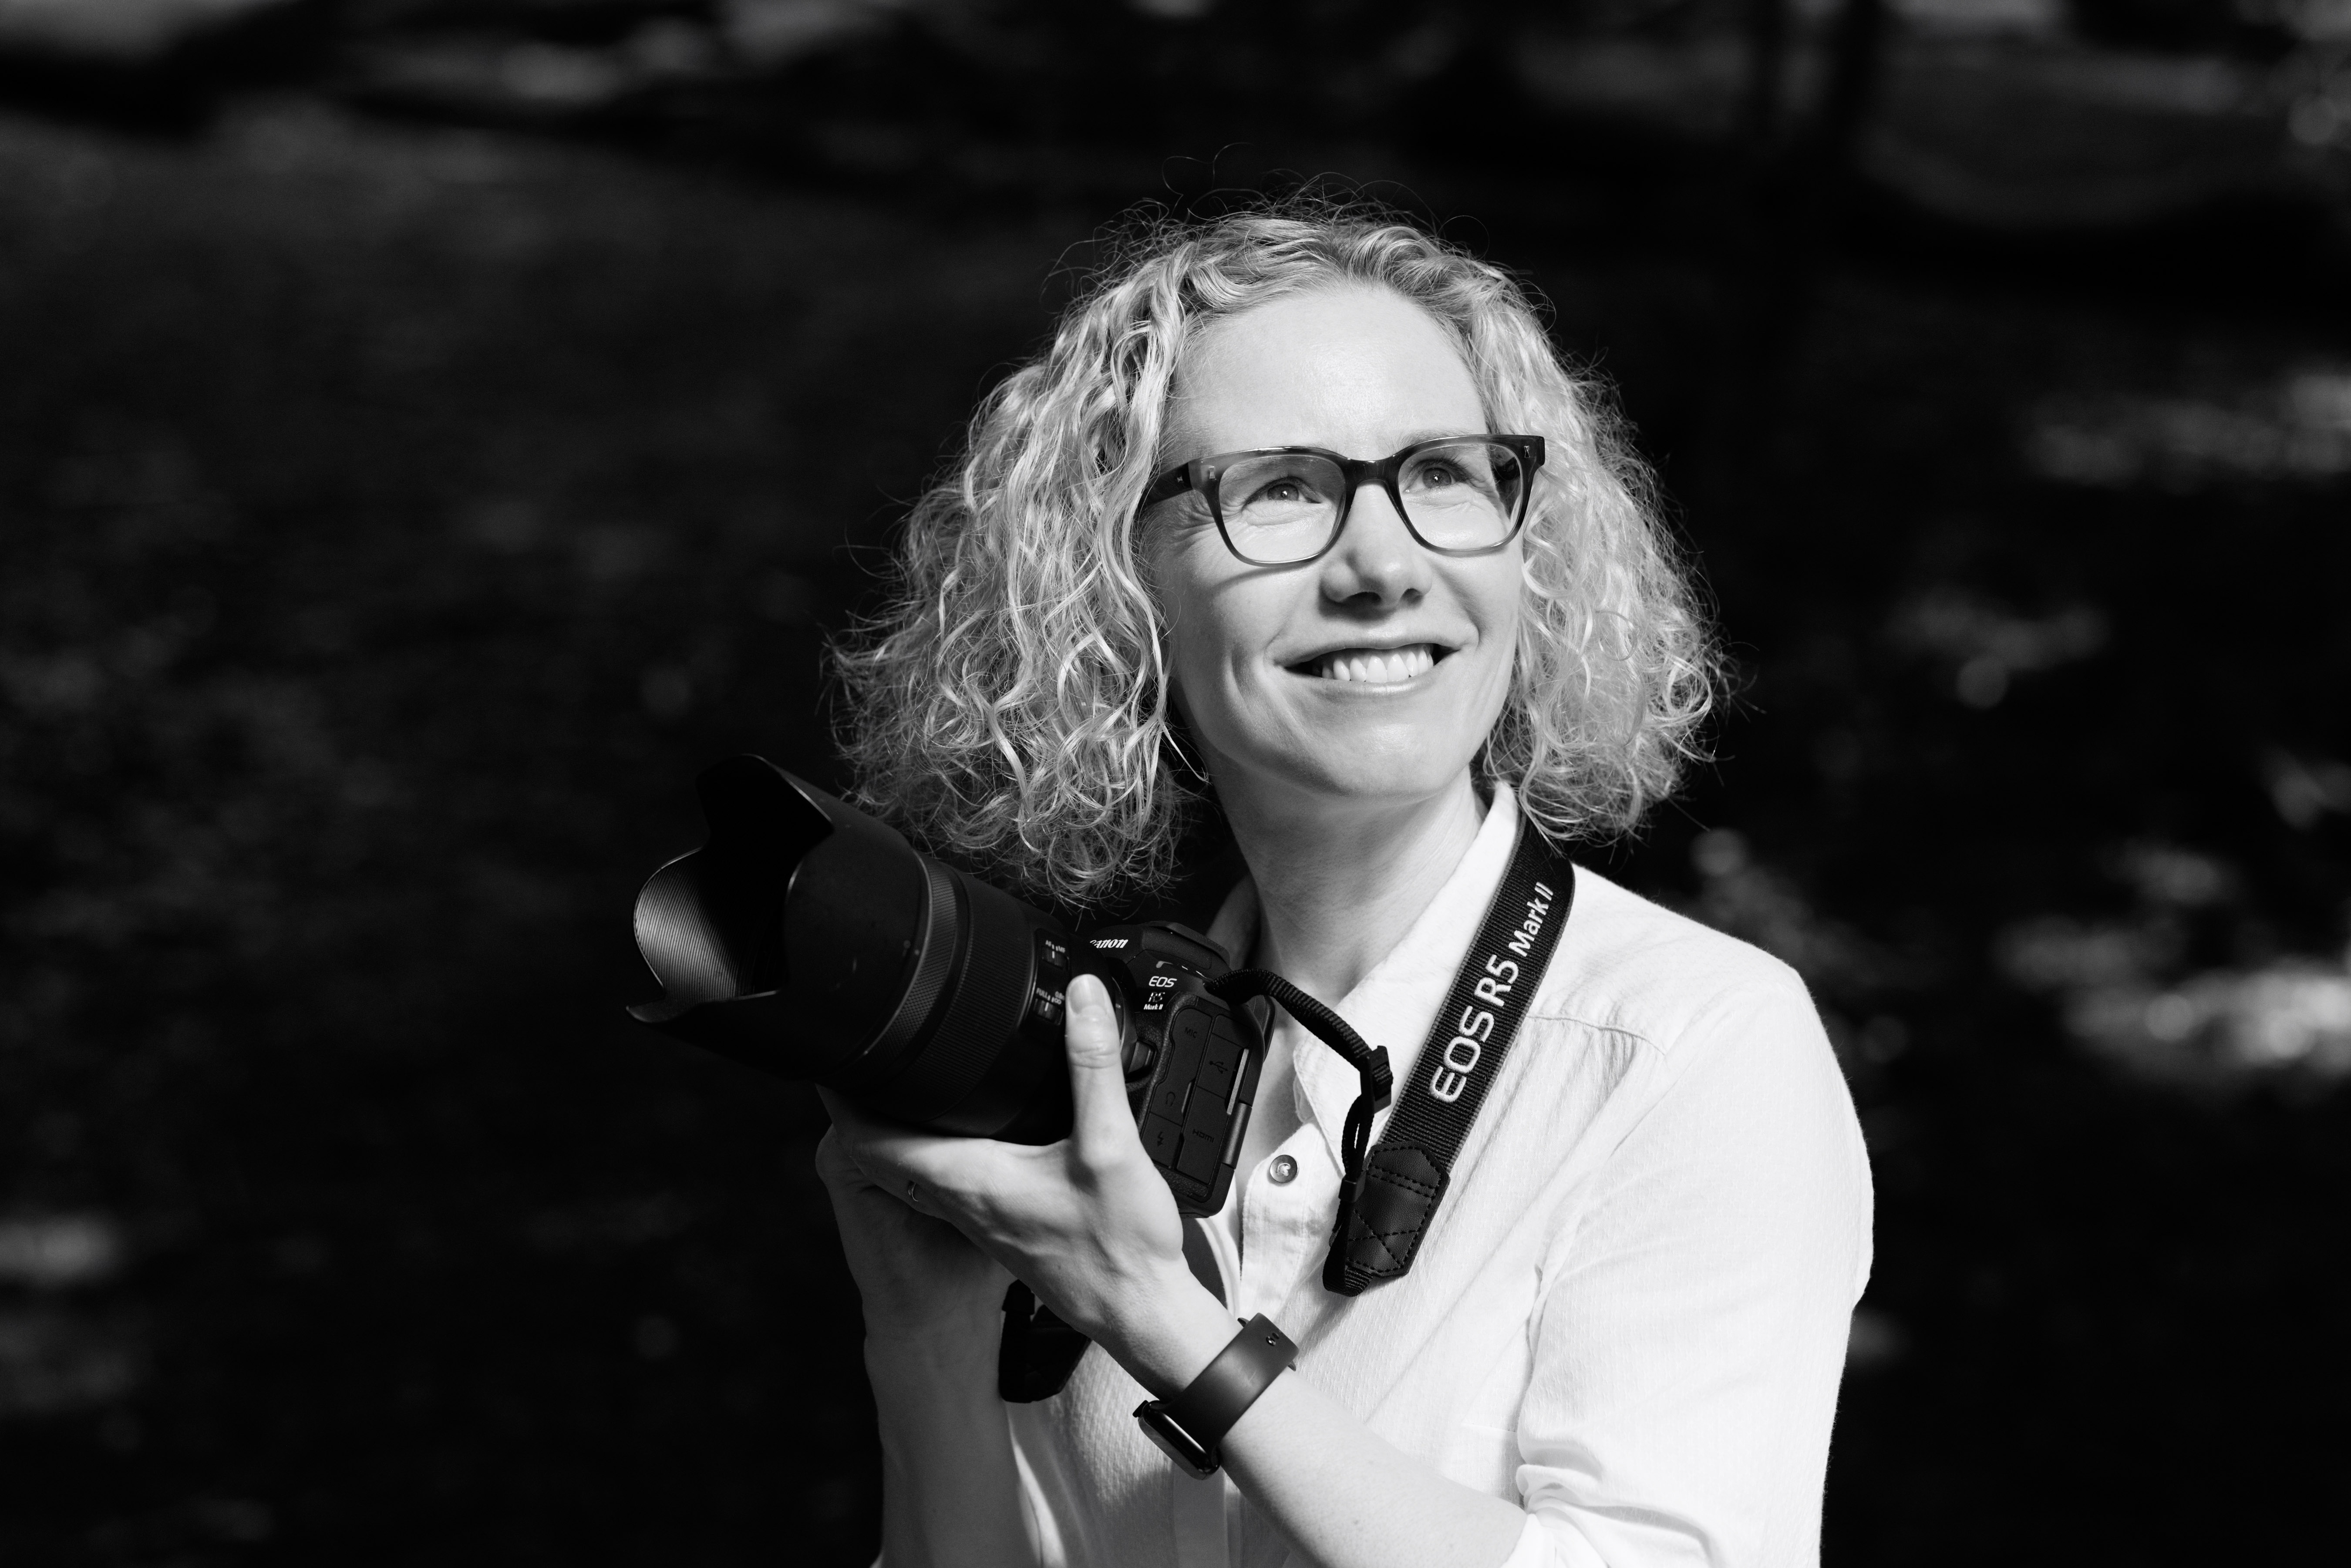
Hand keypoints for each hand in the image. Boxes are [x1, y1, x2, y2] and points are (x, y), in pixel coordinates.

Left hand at [820, 974, 1227, 1391]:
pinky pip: (948, 1176)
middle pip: (883, 1149)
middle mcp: (961, 1199)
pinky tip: (968, 1123)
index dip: (842, 1097)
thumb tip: (1082, 1000)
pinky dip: (939, 1143)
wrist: (1138, 1311)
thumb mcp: (1111, 1145)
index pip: (871, 1141)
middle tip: (866, 1052)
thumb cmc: (1118, 1248)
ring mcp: (978, 1214)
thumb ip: (1092, 1067)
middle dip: (867, 1101)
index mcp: (967, 1179)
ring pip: (914, 1163)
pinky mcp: (1002, 1220)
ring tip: (903, 1076)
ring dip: (901, 1124)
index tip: (834, 1056)